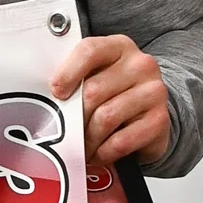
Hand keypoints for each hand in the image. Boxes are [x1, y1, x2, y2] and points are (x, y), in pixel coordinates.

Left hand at [50, 34, 168, 166]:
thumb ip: (75, 79)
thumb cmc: (114, 96)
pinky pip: (120, 141)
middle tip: (64, 133)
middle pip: (93, 91)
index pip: (90, 50)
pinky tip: (98, 154)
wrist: (151, 115)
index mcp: (118, 47)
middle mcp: (140, 65)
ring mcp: (153, 92)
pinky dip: (103, 153)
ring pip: (105, 118)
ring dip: (87, 139)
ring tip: (80, 147)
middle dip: (73, 118)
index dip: (68, 72)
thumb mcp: (96, 78)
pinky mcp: (160, 120)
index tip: (56, 92)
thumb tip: (43, 98)